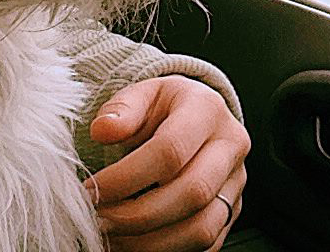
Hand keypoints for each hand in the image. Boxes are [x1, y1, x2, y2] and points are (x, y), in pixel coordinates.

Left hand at [82, 75, 249, 250]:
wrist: (194, 115)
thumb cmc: (164, 106)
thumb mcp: (142, 93)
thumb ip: (121, 109)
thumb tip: (102, 130)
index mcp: (206, 109)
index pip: (170, 150)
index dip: (127, 176)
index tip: (94, 189)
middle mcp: (229, 146)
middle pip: (192, 192)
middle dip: (138, 214)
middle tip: (100, 217)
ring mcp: (235, 183)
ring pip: (202, 228)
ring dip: (151, 241)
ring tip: (113, 235)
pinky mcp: (232, 211)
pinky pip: (206, 244)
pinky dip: (166, 249)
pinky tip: (134, 242)